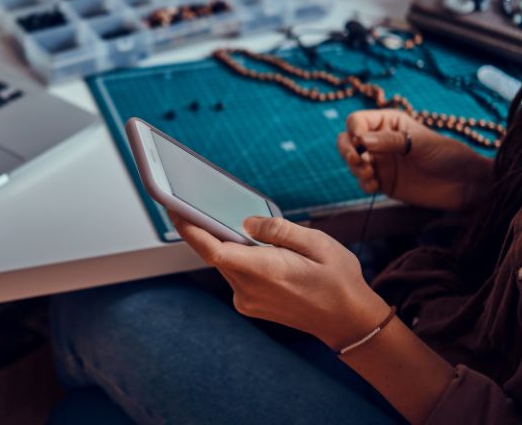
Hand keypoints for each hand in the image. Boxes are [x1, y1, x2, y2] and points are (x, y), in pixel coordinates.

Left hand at [171, 213, 390, 350]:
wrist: (348, 321)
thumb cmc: (338, 280)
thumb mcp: (317, 243)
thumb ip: (278, 229)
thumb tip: (246, 222)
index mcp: (264, 271)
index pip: (213, 249)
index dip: (189, 228)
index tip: (173, 208)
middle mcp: (249, 289)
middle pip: (215, 252)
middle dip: (207, 228)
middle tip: (198, 200)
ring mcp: (247, 300)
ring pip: (224, 262)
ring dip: (227, 243)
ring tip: (236, 221)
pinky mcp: (249, 304)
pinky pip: (234, 273)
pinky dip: (238, 257)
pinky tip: (253, 247)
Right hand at [337, 109, 491, 211]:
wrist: (464, 185)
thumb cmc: (447, 156)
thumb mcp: (420, 143)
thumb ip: (390, 141)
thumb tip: (360, 139)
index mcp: (389, 123)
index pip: (357, 121)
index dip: (354, 129)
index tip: (361, 141)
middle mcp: (380, 141)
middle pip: (347, 140)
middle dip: (346, 149)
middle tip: (357, 160)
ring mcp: (380, 162)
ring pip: (352, 161)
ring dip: (355, 168)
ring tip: (371, 175)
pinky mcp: (383, 182)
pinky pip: (362, 181)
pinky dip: (363, 183)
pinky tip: (375, 186)